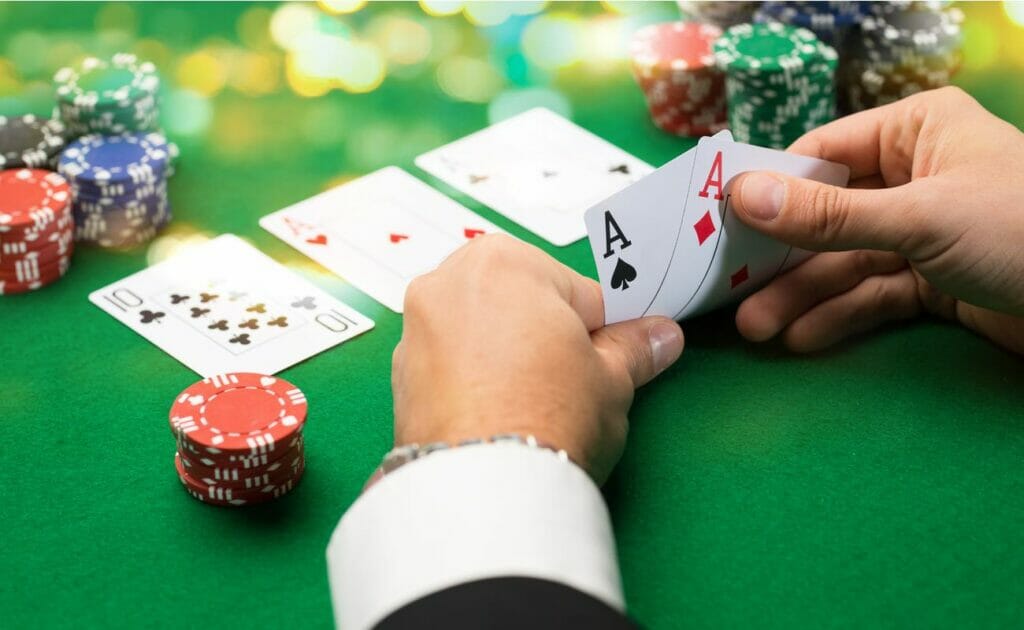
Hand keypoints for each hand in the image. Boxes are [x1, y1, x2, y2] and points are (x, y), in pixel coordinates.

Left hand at [392, 235, 683, 482]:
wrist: (484, 488)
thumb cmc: (547, 419)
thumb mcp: (611, 380)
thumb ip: (633, 348)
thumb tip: (659, 336)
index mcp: (504, 261)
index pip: (577, 290)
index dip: (601, 330)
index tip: (609, 356)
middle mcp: (448, 281)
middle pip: (520, 302)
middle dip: (546, 335)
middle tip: (569, 383)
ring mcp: (416, 329)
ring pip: (482, 332)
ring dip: (507, 356)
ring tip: (533, 404)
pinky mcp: (399, 375)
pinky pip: (451, 365)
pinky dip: (473, 382)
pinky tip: (497, 416)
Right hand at [730, 87, 1023, 353]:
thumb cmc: (1019, 231)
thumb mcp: (919, 218)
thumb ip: (828, 215)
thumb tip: (742, 196)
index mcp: (916, 132)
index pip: (824, 153)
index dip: (770, 188)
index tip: (719, 221)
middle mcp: (915, 176)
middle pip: (828, 215)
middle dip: (783, 257)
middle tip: (732, 291)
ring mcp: (923, 231)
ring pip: (846, 261)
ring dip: (803, 295)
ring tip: (758, 328)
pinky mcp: (933, 281)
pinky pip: (874, 294)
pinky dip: (841, 315)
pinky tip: (804, 338)